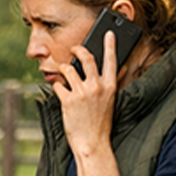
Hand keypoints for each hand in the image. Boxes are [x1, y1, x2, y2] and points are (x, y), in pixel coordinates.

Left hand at [51, 26, 118, 160]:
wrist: (92, 143)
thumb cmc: (101, 124)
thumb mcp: (111, 102)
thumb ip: (111, 84)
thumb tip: (119, 70)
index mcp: (110, 86)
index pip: (111, 60)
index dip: (109, 44)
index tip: (108, 33)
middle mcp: (97, 86)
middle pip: (86, 58)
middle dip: (78, 50)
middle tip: (73, 49)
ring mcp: (82, 92)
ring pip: (68, 69)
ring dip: (63, 69)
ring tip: (63, 74)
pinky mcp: (68, 100)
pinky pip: (58, 84)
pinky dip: (56, 86)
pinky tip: (59, 90)